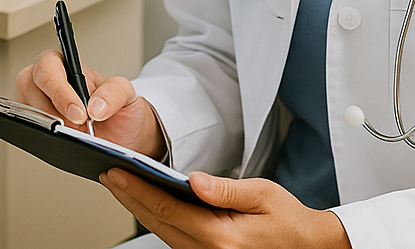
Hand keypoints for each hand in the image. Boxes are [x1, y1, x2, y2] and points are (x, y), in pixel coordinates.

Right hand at [15, 51, 164, 157]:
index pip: (49, 67)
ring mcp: (36, 105)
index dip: (59, 90)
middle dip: (50, 110)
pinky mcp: (34, 126)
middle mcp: (47, 83)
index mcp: (66, 66)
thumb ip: (115, 92)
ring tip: (72, 137)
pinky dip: (42, 139)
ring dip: (46, 126)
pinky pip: (27, 130)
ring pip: (24, 110)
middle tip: (74, 128)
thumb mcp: (127, 94)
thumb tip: (95, 106)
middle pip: (28, 85)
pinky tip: (62, 144)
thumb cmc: (119, 110)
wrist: (122, 137)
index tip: (79, 113)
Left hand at [101, 169, 350, 248]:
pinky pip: (174, 236)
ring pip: (163, 232)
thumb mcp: (263, 194)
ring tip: (121, 183)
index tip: (115, 172)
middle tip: (107, 174)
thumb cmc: (288, 219)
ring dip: (140, 208)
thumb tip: (192, 180)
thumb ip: (225, 189)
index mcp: (221, 237)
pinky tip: (147, 200)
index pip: (167, 209)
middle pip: (158, 222)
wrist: (307, 244)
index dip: (137, 189)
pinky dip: (158, 217)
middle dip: (130, 197)